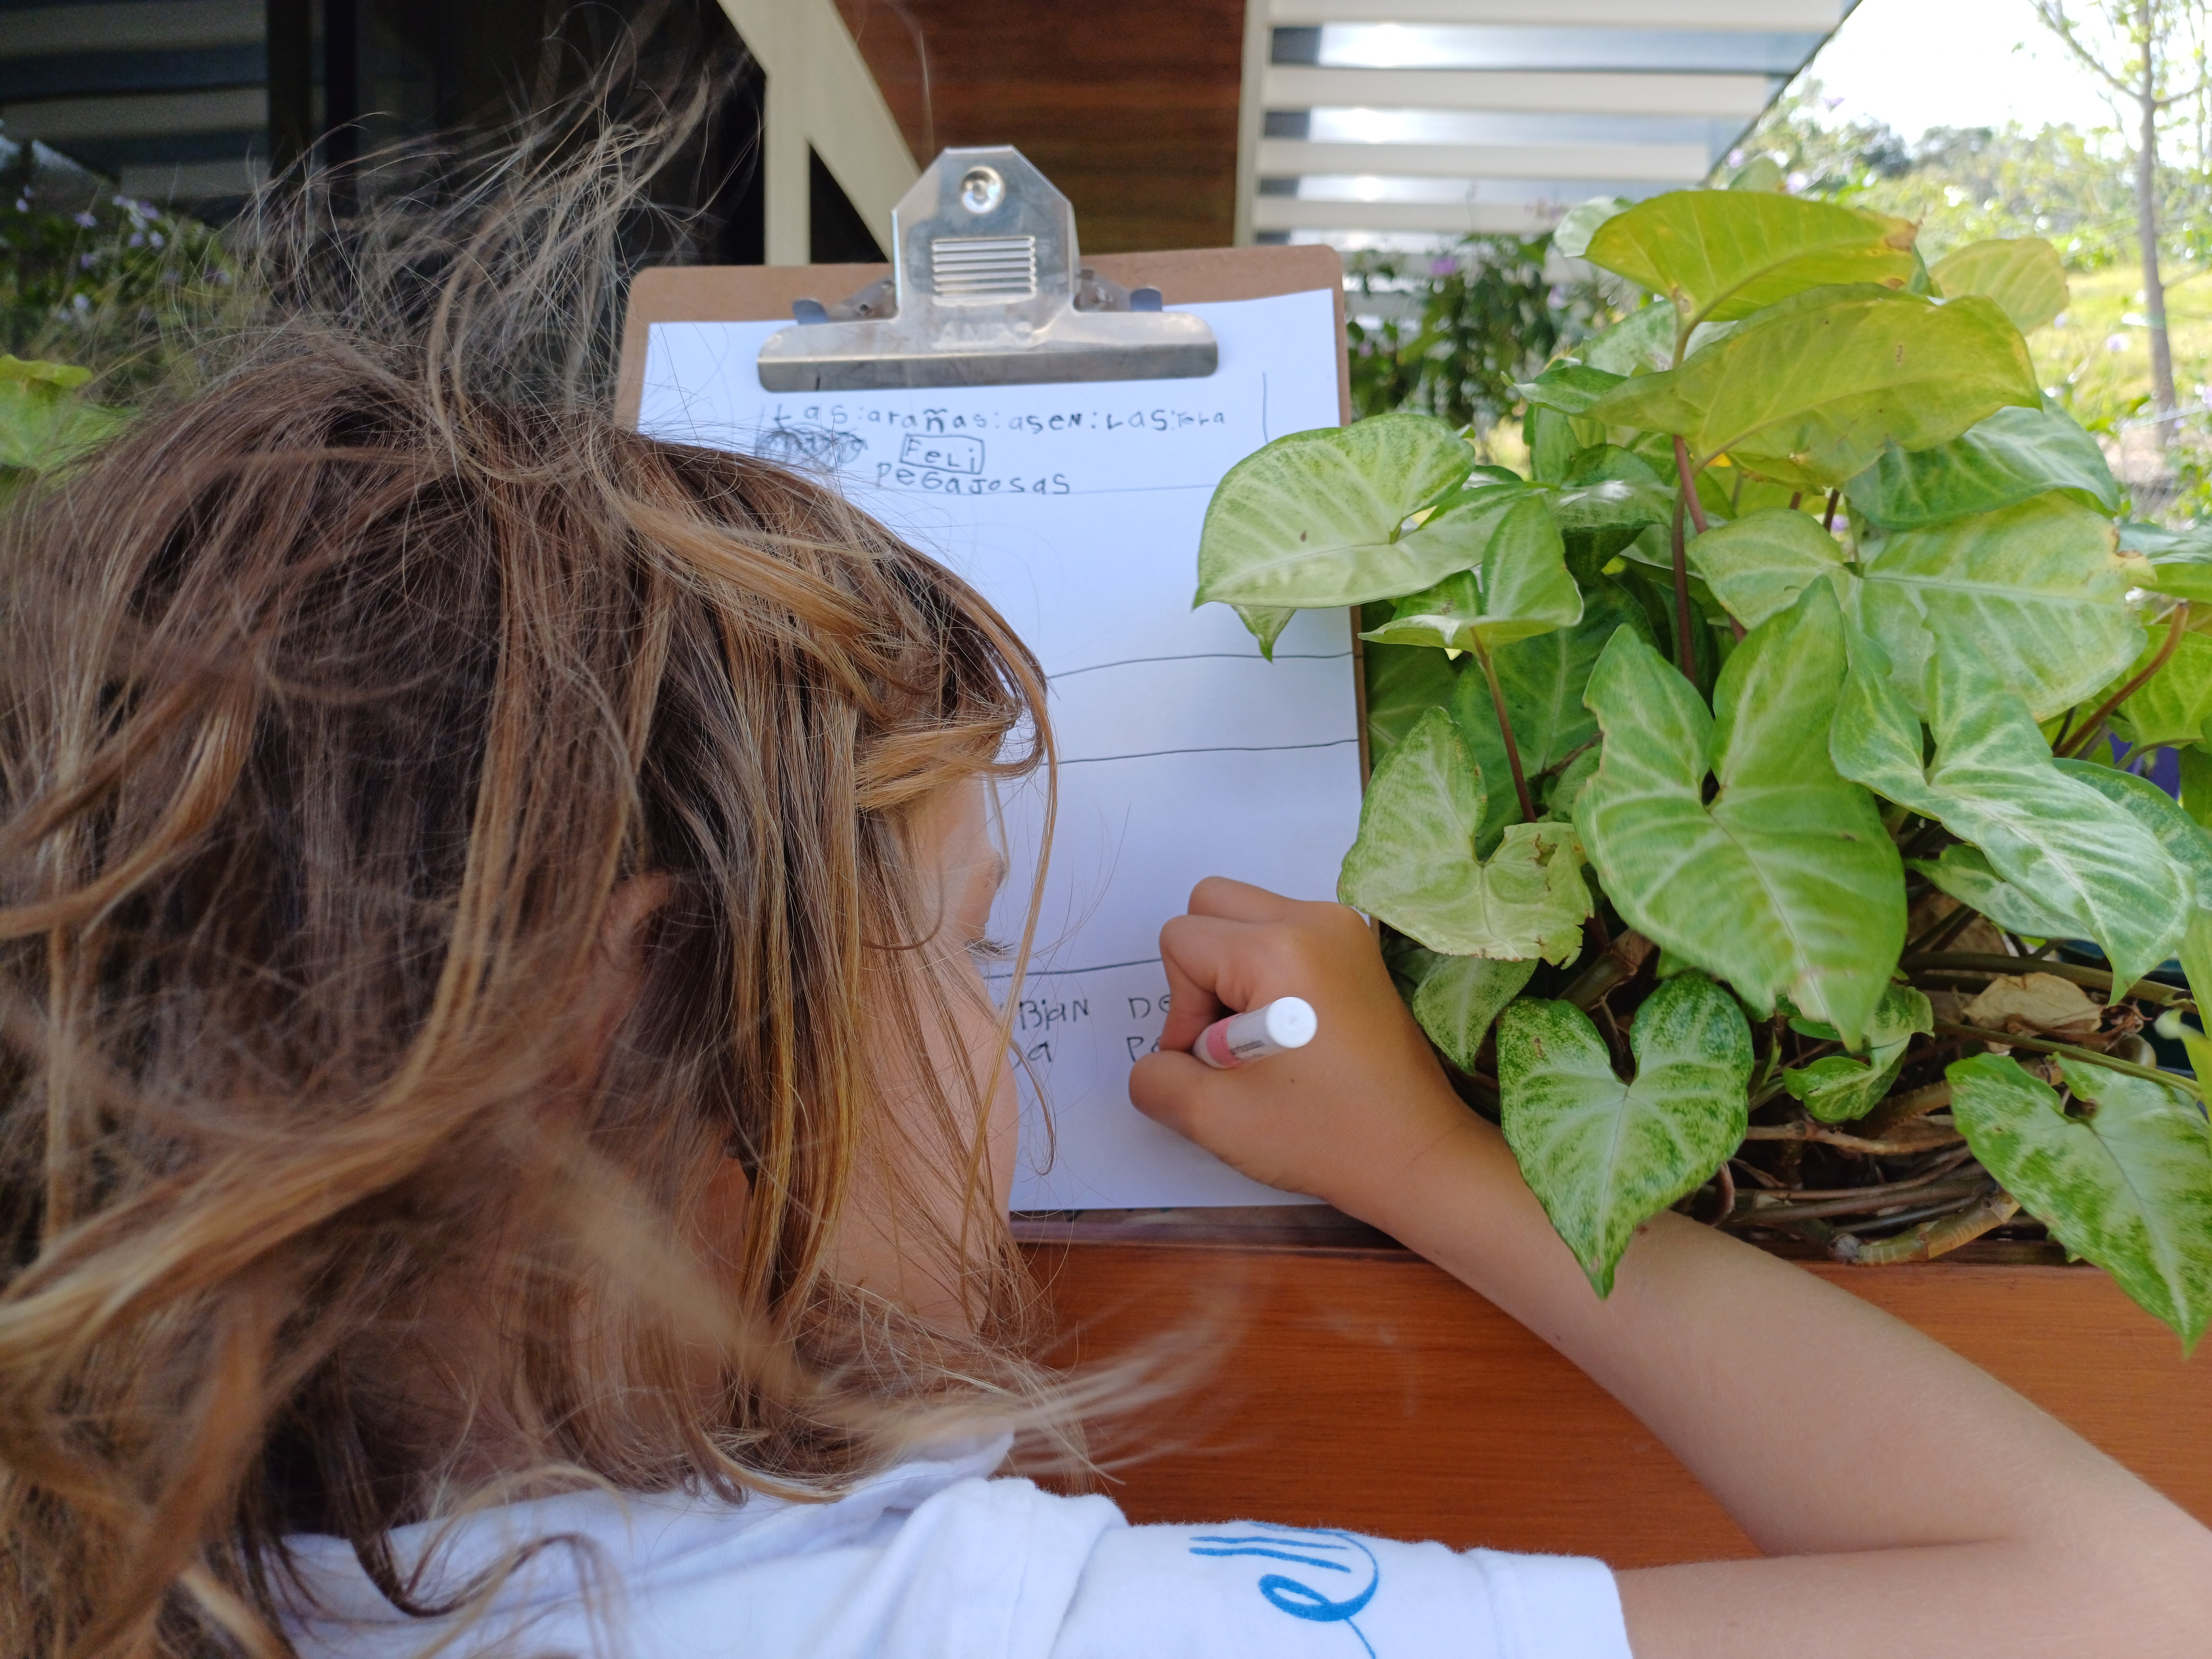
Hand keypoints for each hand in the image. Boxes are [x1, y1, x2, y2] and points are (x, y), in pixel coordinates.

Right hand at [1126, 877, 1479, 1219]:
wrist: (1416, 1155)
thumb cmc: (1324, 1136)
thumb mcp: (1214, 1117)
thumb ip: (1156, 1079)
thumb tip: (1157, 1062)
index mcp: (1280, 949)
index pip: (1181, 941)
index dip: (1179, 1008)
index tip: (1213, 1062)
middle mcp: (1316, 919)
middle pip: (1211, 904)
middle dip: (1201, 971)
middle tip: (1229, 1041)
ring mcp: (1344, 929)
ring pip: (1247, 916)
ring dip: (1233, 971)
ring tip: (1260, 1039)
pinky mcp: (1358, 948)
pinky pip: (1284, 932)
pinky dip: (1268, 972)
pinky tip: (1289, 1030)